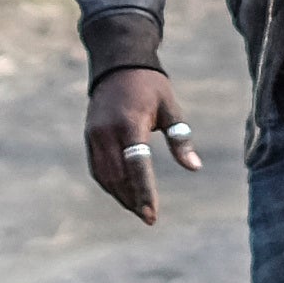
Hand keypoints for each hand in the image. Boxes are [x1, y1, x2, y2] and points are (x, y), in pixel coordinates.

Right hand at [86, 66, 196, 220]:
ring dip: (121, 196)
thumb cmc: (150, 86)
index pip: (137, 165)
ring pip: (105, 176)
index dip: (144, 192)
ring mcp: (94, 135)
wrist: (117, 65)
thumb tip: (194, 167)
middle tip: (149, 217)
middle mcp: (107, 132)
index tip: (152, 215)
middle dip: (133, 200)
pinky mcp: (89, 137)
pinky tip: (123, 195)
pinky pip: (97, 168)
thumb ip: (181, 138)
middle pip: (119, 176)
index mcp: (130, 123)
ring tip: (138, 210)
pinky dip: (110, 184)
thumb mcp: (170, 107)